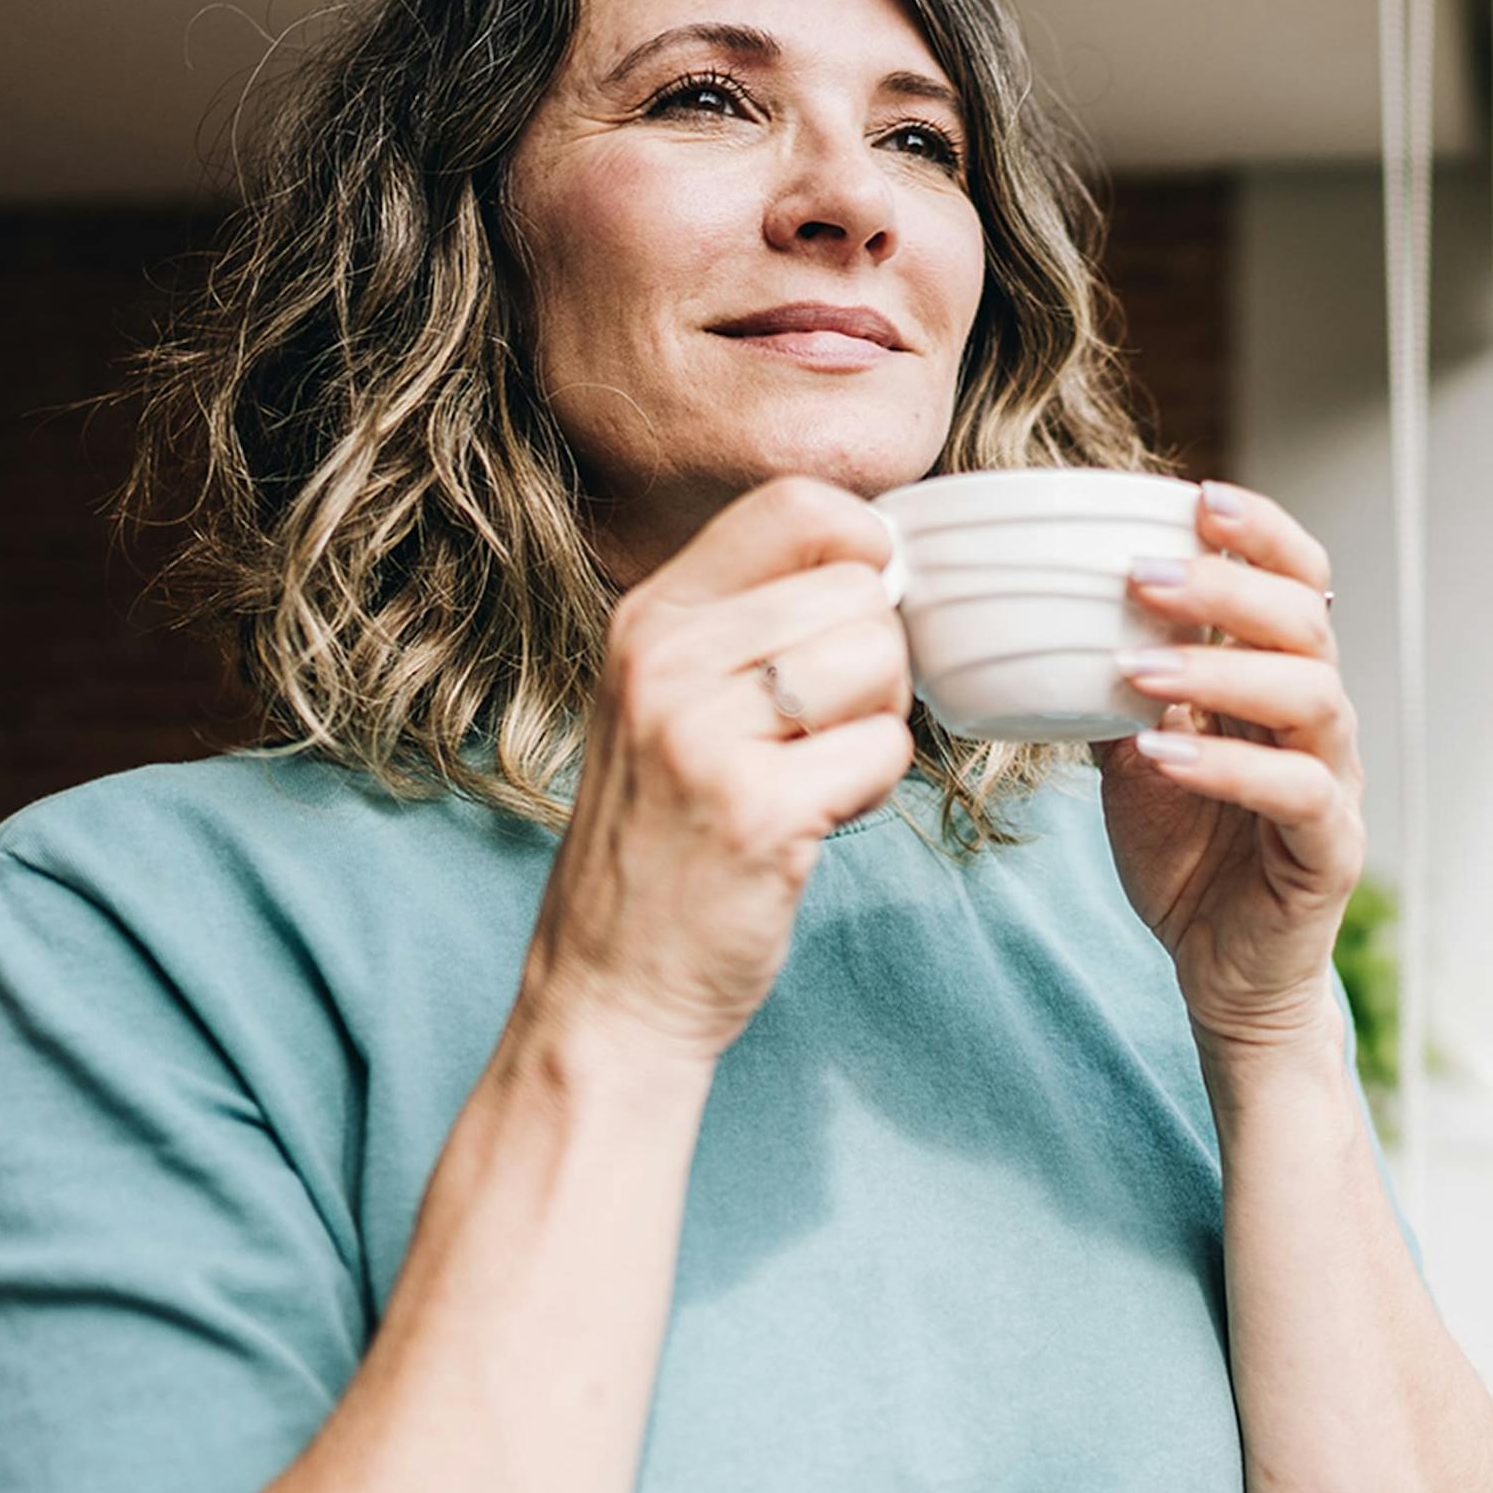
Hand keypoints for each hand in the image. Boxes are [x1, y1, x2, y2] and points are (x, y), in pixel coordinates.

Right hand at [520, 476, 913, 1072]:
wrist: (608, 987)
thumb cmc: (663, 841)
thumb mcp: (667, 702)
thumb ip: (747, 624)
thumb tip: (881, 558)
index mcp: (648, 618)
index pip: (795, 504)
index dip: (864, 546)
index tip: (859, 614)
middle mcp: (664, 659)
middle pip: (857, 589)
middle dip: (874, 662)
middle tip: (818, 732)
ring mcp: (702, 733)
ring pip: (879, 660)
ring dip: (874, 726)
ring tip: (809, 776)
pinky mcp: (754, 810)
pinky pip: (884, 752)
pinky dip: (872, 792)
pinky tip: (810, 822)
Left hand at [1088, 480, 1364, 1050]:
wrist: (1218, 969)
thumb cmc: (1187, 853)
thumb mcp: (1132, 754)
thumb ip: (1112, 688)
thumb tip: (1037, 618)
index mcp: (1275, 682)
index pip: (1296, 581)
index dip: (1260, 533)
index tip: (1197, 495)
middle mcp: (1317, 720)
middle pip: (1304, 622)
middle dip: (1225, 586)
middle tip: (1140, 575)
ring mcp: (1332, 782)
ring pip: (1310, 697)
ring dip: (1218, 670)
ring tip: (1136, 666)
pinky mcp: (1329, 849)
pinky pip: (1296, 794)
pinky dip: (1227, 768)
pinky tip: (1161, 755)